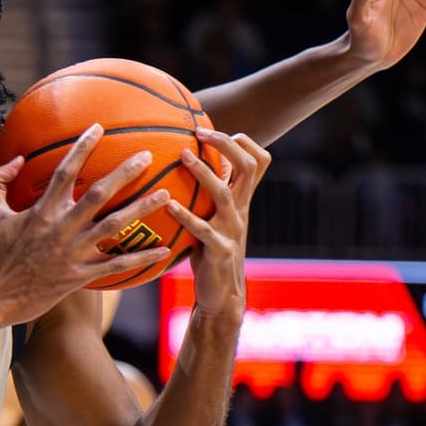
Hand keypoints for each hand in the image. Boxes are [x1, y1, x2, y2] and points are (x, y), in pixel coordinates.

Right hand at [0, 127, 172, 326]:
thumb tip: (15, 158)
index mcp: (41, 210)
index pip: (66, 171)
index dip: (83, 147)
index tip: (99, 128)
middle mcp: (60, 228)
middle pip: (100, 195)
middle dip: (126, 173)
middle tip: (148, 156)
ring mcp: (72, 254)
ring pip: (114, 227)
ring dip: (142, 208)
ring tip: (165, 194)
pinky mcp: (78, 277)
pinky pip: (116, 267)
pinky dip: (140, 259)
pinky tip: (163, 251)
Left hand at [166, 131, 270, 323]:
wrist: (221, 294)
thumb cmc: (209, 250)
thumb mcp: (213, 217)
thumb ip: (207, 193)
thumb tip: (180, 161)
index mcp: (241, 200)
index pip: (258, 161)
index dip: (243, 141)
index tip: (212, 131)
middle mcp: (240, 210)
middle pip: (248, 167)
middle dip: (227, 145)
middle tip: (200, 133)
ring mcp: (232, 230)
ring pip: (224, 193)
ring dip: (204, 172)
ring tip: (183, 156)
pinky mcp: (219, 251)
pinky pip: (202, 229)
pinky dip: (185, 215)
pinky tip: (168, 204)